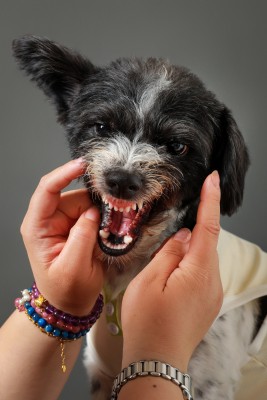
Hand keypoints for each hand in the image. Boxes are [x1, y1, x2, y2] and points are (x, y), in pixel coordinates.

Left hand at [20, 159, 103, 315]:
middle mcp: (50, 219)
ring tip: (111, 232)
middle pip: (74, 195)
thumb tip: (94, 211)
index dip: (64, 174)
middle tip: (115, 211)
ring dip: (102, 212)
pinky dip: (106, 218)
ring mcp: (65, 221)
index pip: (47, 190)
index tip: (83, 165)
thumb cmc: (66, 291)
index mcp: (38, 227)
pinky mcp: (78, 225)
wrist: (71, 303)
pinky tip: (110, 231)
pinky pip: (95, 212)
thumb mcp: (73, 268)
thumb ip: (82, 237)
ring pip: (88, 203)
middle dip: (94, 201)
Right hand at [121, 171, 222, 371]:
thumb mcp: (150, 280)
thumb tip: (184, 236)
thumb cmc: (148, 322)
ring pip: (202, 260)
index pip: (209, 226)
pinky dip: (189, 267)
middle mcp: (212, 281)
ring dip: (186, 255)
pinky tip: (170, 280)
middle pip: (205, 243)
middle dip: (189, 235)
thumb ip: (170, 252)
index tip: (213, 179)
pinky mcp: (208, 303)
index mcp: (199, 271)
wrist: (157, 360)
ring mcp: (212, 294)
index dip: (211, 200)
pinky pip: (201, 274)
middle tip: (165, 244)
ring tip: (162, 272)